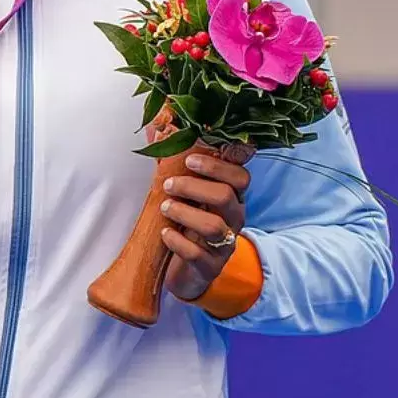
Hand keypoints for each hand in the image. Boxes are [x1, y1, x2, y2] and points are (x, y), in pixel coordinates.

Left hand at [161, 151, 250, 300]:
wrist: (186, 270)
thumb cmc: (184, 223)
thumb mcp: (182, 194)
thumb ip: (173, 164)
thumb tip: (157, 127)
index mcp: (230, 198)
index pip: (240, 177)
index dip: (217, 166)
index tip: (189, 160)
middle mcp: (233, 219)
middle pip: (226, 196)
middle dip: (194, 186)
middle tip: (167, 185)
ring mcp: (224, 245)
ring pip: (214, 226)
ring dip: (185, 213)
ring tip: (164, 207)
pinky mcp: (211, 267)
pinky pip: (199, 255)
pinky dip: (179, 242)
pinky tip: (164, 233)